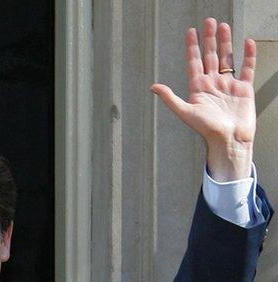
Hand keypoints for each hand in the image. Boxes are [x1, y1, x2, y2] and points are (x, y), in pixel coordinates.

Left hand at [152, 18, 255, 180]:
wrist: (229, 140)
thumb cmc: (207, 130)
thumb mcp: (186, 112)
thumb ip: (171, 98)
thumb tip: (153, 86)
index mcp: (198, 87)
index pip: (194, 62)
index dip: (192, 47)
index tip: (190, 31)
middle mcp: (212, 83)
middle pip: (210, 56)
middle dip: (209, 39)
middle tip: (209, 21)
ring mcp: (228, 85)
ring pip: (227, 58)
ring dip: (226, 42)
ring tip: (224, 26)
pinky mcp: (244, 88)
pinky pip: (247, 68)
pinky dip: (248, 55)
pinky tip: (247, 42)